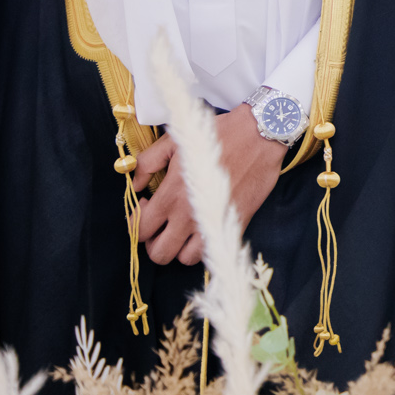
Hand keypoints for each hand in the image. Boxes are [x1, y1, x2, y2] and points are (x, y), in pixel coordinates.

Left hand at [134, 104, 285, 264]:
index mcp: (171, 196)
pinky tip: (204, 226)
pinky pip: (213, 250)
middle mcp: (189, 216)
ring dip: (180, 248)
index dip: (137, 221)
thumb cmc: (216, 135)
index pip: (141, 230)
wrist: (259, 135)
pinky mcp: (236, 225)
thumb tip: (135, 185)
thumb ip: (147, 163)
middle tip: (162, 223)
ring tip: (183, 229)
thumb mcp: (174, 141)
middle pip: (159, 253)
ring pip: (185, 259)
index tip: (148, 205)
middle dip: (154, 241)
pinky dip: (204, 245)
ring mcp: (213, 223)